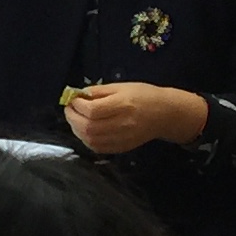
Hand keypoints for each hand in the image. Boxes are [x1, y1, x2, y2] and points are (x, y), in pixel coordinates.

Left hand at [65, 82, 205, 154]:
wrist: (165, 114)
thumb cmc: (143, 95)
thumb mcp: (121, 86)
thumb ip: (98, 91)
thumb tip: (77, 95)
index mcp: (123, 105)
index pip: (92, 110)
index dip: (77, 106)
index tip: (73, 100)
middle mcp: (123, 124)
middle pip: (89, 127)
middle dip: (73, 118)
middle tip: (70, 110)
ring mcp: (123, 138)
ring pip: (91, 140)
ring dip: (77, 130)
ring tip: (75, 120)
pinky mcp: (122, 148)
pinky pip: (98, 148)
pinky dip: (86, 140)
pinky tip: (85, 131)